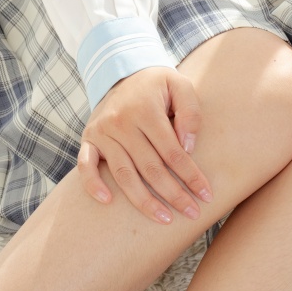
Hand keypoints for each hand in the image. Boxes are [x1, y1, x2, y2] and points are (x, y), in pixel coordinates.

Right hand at [77, 65, 213, 223]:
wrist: (121, 72)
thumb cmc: (157, 84)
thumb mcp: (180, 85)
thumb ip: (190, 112)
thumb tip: (188, 147)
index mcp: (145, 109)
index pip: (172, 152)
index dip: (190, 176)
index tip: (206, 195)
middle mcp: (121, 122)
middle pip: (150, 168)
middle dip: (174, 194)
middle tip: (193, 213)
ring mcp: (102, 132)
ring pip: (123, 174)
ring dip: (144, 201)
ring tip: (164, 219)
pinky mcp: (89, 139)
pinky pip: (85, 165)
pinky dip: (93, 184)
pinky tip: (107, 202)